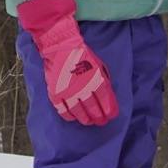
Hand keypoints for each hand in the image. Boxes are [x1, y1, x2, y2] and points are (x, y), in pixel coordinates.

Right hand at [15, 0, 118, 125]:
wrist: (60, 46)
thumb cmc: (82, 55)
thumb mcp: (99, 66)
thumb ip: (104, 81)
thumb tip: (107, 98)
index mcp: (96, 81)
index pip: (106, 103)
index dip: (110, 112)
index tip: (111, 115)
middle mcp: (84, 89)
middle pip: (94, 111)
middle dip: (99, 118)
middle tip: (100, 121)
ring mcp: (69, 93)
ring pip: (80, 114)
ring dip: (86, 119)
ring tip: (88, 121)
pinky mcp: (56, 94)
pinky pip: (64, 111)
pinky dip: (70, 116)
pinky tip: (74, 116)